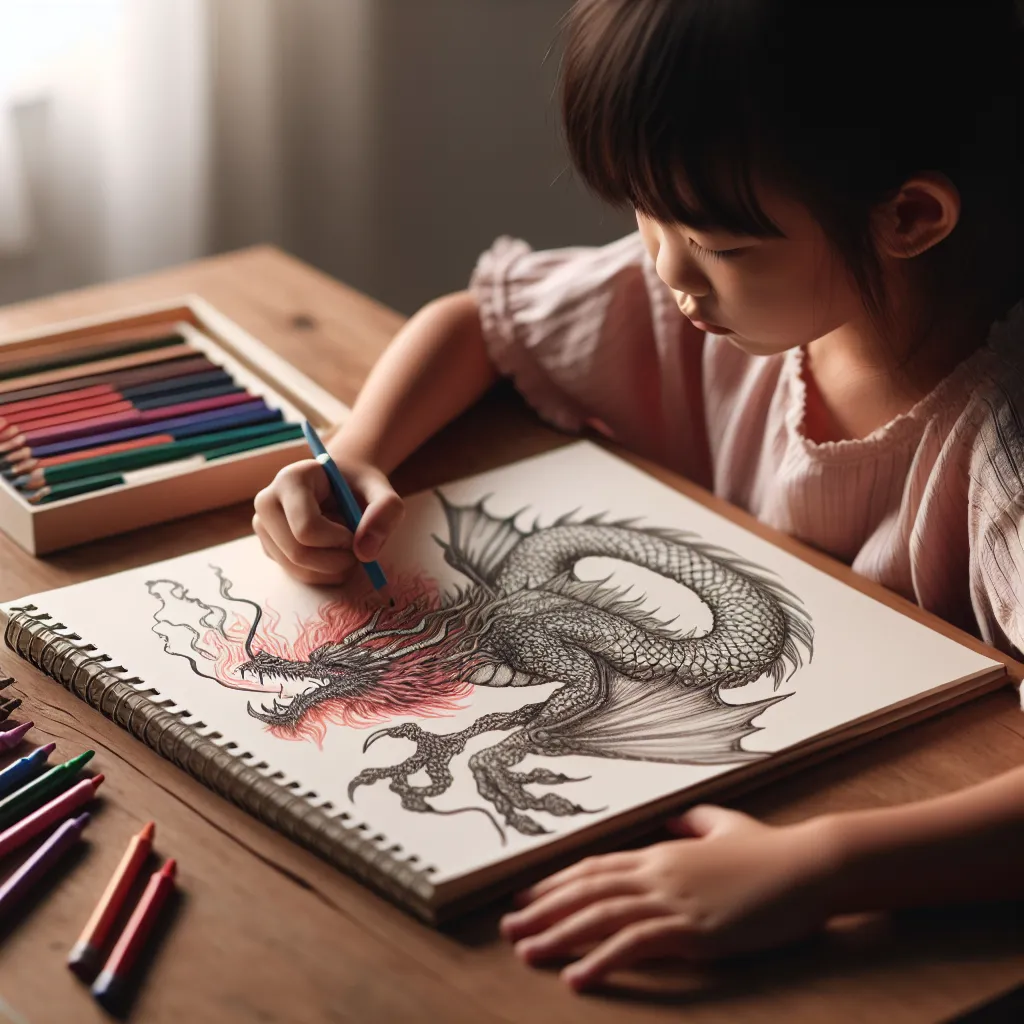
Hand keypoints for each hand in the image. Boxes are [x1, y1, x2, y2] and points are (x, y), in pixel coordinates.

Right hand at [252, 451, 403, 584]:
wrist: (342, 486)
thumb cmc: (359, 487)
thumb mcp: (383, 491)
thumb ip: (386, 511)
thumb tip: (366, 553)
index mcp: (291, 480)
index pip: (307, 528)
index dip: (339, 540)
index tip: (355, 531)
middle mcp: (267, 502)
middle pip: (298, 553)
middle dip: (336, 561)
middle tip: (358, 550)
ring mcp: (263, 526)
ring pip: (296, 569)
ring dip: (332, 570)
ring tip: (347, 548)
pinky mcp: (268, 547)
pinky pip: (295, 575)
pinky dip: (323, 574)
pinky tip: (333, 553)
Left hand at [500, 805, 834, 990]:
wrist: (808, 866)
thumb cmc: (770, 849)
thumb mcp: (724, 826)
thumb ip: (692, 823)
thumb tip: (672, 822)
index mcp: (662, 852)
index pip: (596, 867)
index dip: (557, 883)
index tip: (527, 899)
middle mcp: (658, 872)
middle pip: (587, 890)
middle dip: (544, 910)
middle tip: (508, 930)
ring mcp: (673, 900)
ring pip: (600, 916)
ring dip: (559, 936)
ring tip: (527, 954)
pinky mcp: (693, 930)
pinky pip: (635, 945)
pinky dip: (602, 961)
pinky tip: (577, 978)